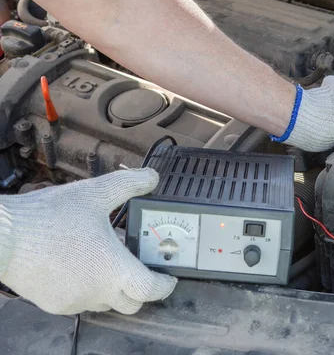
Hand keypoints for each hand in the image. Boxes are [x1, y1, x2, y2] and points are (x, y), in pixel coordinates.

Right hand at [0, 168, 176, 314]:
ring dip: (114, 287)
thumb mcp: (96, 193)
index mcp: (114, 270)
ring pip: (106, 303)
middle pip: (132, 303)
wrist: (4, 237)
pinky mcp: (55, 304)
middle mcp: (98, 293)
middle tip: (141, 268)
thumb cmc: (50, 217)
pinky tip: (82, 265)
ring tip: (108, 260)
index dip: (165, 285)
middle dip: (141, 288)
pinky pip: (82, 302)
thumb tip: (152, 177)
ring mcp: (75, 302)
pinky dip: (89, 288)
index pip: (151, 290)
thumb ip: (129, 184)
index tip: (169, 278)